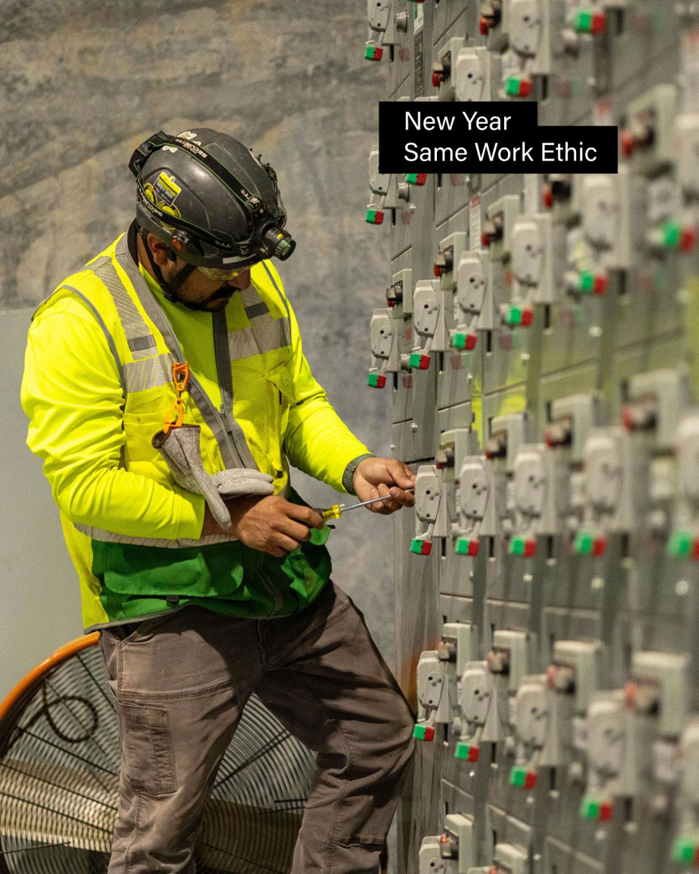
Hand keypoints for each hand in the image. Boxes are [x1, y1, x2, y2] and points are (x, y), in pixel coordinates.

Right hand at [202, 495, 324, 556]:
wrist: (236, 516)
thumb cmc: (258, 505)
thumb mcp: (275, 500)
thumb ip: (290, 508)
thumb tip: (309, 516)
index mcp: (282, 507)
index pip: (307, 514)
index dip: (318, 521)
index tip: (321, 525)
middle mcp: (279, 522)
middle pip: (304, 534)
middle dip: (307, 535)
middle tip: (304, 533)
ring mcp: (272, 536)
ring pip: (294, 546)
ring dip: (295, 543)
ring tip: (289, 538)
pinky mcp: (265, 546)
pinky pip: (282, 553)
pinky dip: (283, 549)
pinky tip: (279, 543)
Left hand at [352, 457, 415, 514]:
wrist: (360, 472)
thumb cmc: (377, 467)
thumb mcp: (391, 465)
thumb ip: (402, 475)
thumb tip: (412, 485)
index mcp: (408, 482)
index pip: (417, 491)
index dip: (416, 492)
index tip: (408, 488)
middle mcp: (402, 494)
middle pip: (409, 502)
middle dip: (401, 497)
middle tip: (392, 490)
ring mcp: (392, 502)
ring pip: (395, 506)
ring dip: (385, 495)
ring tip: (380, 485)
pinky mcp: (381, 507)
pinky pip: (382, 508)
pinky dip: (376, 499)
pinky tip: (374, 491)